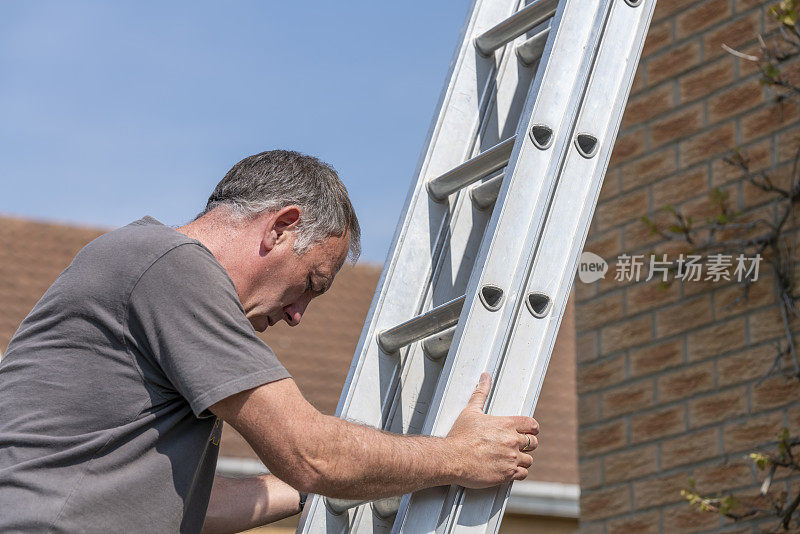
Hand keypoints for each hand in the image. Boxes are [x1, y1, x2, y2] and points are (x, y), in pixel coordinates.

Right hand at [445, 373, 538, 488]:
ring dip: (522, 460)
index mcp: (506, 424)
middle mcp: (512, 441)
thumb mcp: (470, 411)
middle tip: (516, 447)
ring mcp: (511, 458)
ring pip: (529, 460)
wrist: (452, 458)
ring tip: (510, 459)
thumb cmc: (460, 436)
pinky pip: (522, 474)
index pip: (532, 425)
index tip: (528, 432)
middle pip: (533, 443)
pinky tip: (507, 469)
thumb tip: (485, 378)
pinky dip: (517, 473)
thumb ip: (480, 393)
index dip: (532, 429)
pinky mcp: (507, 474)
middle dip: (526, 445)